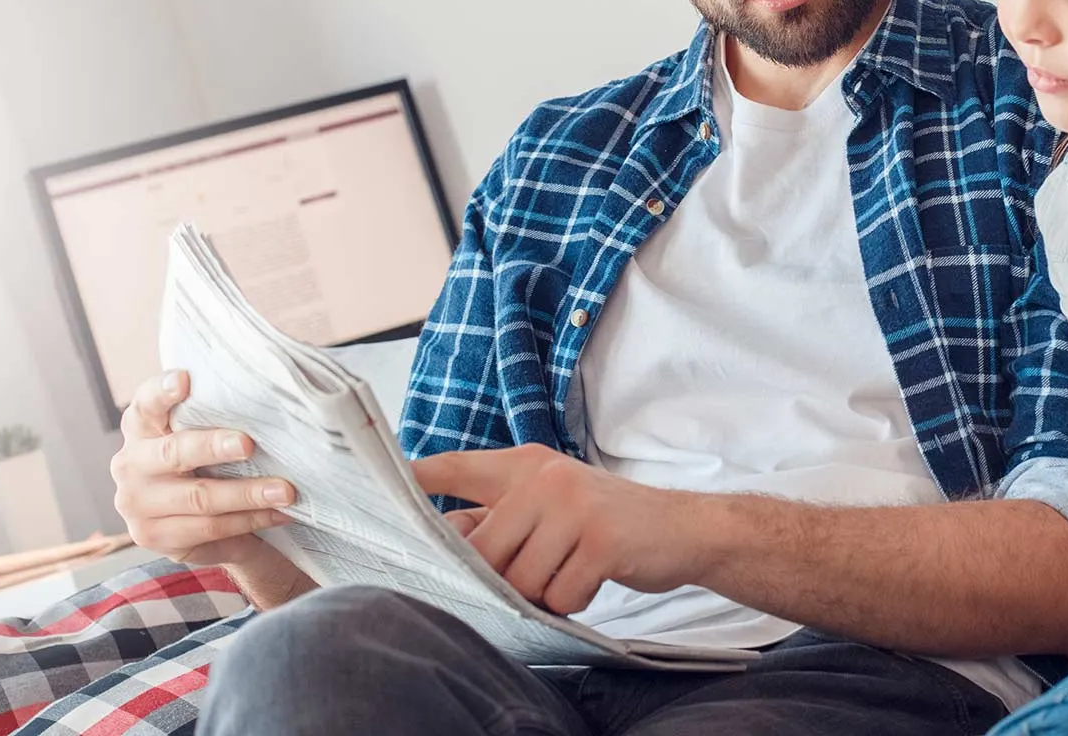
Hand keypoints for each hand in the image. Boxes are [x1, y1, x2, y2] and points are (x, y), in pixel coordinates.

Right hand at [110, 370, 296, 568]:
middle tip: (248, 444)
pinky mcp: (154, 536)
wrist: (192, 523)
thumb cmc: (205, 463)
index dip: (162, 390)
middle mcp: (130, 463)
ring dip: (249, 494)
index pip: (146, 402)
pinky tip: (277, 513)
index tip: (184, 379)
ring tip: (285, 491)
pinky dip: (250, 520)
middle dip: (214, 447)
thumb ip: (216, 417)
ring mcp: (136, 503)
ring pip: (200, 497)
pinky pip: (210, 528)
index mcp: (140, 426)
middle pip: (174, 452)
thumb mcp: (204, 434)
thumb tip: (270, 396)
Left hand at [415, 444, 701, 615]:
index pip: (459, 467)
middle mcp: (545, 478)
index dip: (419, 475)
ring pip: (520, 580)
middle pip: (484, 551)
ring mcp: (573, 506)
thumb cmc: (605, 522)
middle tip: (537, 575)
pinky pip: (560, 594)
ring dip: (544, 592)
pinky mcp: (600, 540)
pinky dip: (574, 601)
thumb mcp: (551, 505)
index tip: (384, 478)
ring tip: (572, 571)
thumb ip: (501, 518)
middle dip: (504, 579)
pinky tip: (594, 579)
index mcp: (525, 465)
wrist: (683, 528)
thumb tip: (446, 543)